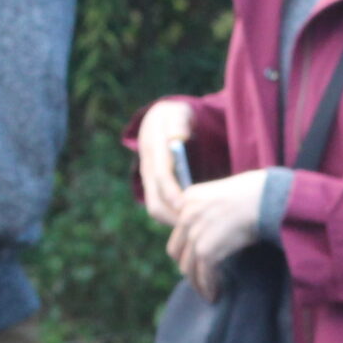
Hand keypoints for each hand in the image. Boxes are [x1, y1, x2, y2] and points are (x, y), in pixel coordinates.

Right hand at [136, 101, 194, 225]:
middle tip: (195, 227)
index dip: (172, 192)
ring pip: (156, 209)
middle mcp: (147, 168)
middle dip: (173, 216)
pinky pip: (160, 207)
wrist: (160, 119)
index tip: (186, 205)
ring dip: (173, 221)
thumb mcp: (178, 113)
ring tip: (194, 229)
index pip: (161, 176)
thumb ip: (178, 123)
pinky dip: (173, 218)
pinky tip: (191, 222)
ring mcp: (148, 179)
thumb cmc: (176, 116)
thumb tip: (177, 138)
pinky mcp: (152, 187)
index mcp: (153, 149)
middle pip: (155, 202)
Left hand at [168, 171, 268, 303]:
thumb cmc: (256, 193)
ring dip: (197, 283)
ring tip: (207, 293)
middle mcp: (185, 216)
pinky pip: (203, 275)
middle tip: (201, 279)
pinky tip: (214, 295)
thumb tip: (214, 232)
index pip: (178, 230)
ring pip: (188, 268)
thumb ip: (209, 209)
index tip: (197, 260)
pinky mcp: (206, 250)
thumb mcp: (223, 193)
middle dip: (188, 268)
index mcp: (187, 199)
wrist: (266, 197)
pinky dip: (208, 288)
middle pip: (177, 252)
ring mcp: (194, 234)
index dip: (185, 248)